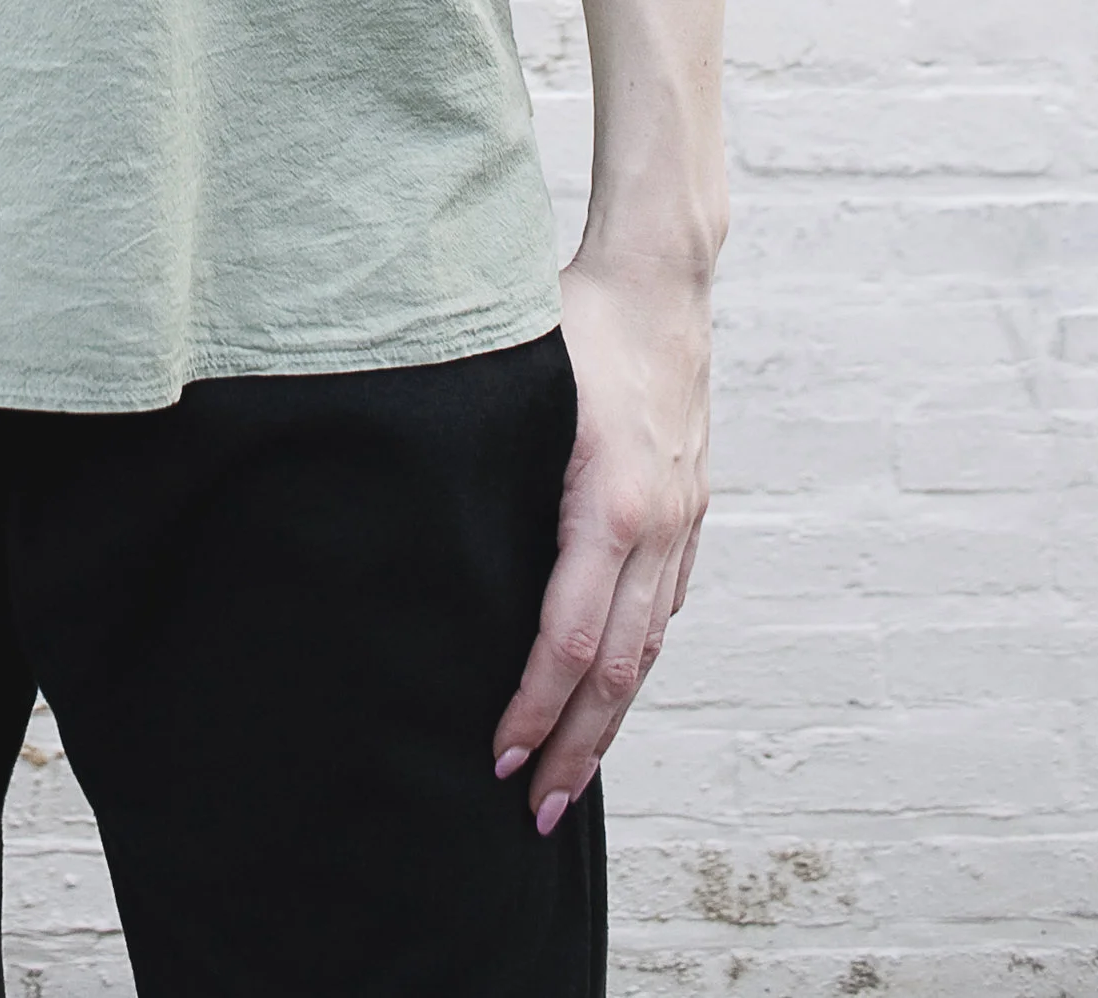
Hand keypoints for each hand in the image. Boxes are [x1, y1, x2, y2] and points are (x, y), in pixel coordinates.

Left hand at [490, 248, 711, 832]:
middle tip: (537, 815)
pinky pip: (665, 610)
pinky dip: (635, 663)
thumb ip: (482, 451)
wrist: (663, 281)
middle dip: (576, 750)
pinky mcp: (690, 514)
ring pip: (648, 651)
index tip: (497, 760)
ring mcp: (682, 525)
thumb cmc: (578, 321)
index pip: (567, 640)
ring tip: (572, 778)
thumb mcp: (521, 383)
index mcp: (610, 507)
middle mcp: (656, 529)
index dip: (532, 709)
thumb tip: (406, 495)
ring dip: (610, 722)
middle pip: (617, 671)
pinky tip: (610, 694)